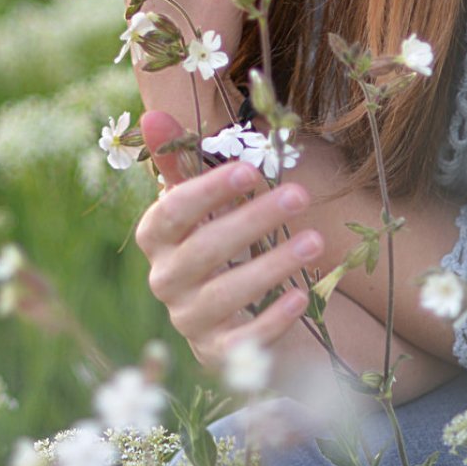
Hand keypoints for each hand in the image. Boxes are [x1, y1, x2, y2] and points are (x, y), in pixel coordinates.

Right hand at [134, 110, 321, 374]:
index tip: (251, 170)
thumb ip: (178, 160)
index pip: (172, 212)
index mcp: (154, 237)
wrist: (231, 312)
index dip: (208, 191)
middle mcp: (164, 279)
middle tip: (300, 195)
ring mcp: (188, 319)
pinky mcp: (217, 352)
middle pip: (204, 249)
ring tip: (315, 241)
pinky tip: (301, 297)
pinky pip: (243, 338)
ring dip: (273, 265)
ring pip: (226, 293)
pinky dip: (272, 319)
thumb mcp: (202, 201)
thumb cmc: (218, 240)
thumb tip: (151, 113)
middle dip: (253, 220)